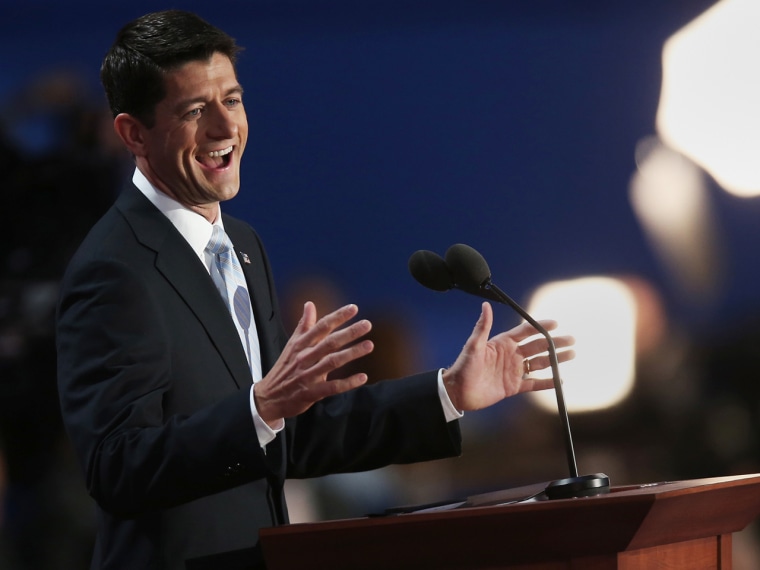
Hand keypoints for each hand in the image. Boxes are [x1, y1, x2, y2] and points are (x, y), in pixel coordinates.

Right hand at [253, 302, 373, 425]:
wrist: (268, 397)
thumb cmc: (284, 368)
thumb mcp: (291, 345)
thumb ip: (303, 325)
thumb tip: (310, 304)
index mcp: (300, 344)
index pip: (321, 327)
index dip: (337, 317)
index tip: (354, 308)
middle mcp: (304, 358)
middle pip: (329, 343)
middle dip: (349, 333)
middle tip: (367, 324)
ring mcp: (307, 375)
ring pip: (332, 362)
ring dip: (351, 354)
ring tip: (369, 345)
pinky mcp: (311, 393)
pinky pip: (332, 387)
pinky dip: (347, 383)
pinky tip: (362, 377)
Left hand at [442, 302, 574, 411]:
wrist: (457, 392)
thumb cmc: (463, 367)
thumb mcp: (473, 345)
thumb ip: (482, 326)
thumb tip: (485, 305)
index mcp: (503, 343)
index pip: (526, 332)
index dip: (540, 327)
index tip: (555, 323)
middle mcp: (510, 355)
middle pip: (537, 346)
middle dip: (554, 343)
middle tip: (570, 339)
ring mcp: (513, 371)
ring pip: (539, 363)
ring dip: (555, 359)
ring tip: (571, 355)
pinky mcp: (513, 387)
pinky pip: (534, 384)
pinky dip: (547, 382)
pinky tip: (560, 380)